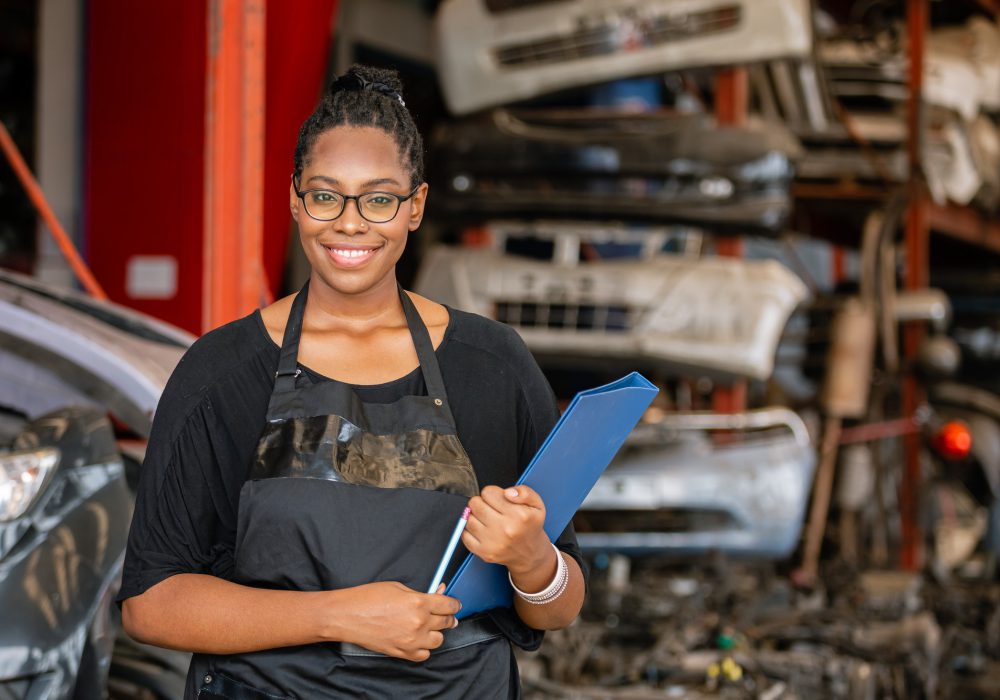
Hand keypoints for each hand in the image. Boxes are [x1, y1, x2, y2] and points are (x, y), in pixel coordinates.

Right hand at [326, 582, 459, 661]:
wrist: (347, 615)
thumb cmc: (368, 597)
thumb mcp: (398, 587)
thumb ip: (420, 593)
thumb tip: (437, 594)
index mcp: (418, 602)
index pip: (449, 605)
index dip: (454, 604)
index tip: (455, 604)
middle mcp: (418, 623)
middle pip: (446, 622)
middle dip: (447, 617)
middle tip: (444, 614)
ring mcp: (411, 640)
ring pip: (438, 640)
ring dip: (436, 633)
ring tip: (428, 626)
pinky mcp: (402, 652)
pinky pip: (424, 654)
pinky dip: (424, 648)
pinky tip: (418, 639)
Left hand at [462, 485, 551, 576]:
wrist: (530, 554)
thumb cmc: (530, 527)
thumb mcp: (537, 505)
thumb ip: (525, 492)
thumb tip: (507, 492)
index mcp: (519, 515)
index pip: (488, 492)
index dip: (492, 493)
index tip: (497, 499)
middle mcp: (506, 529)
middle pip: (475, 504)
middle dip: (481, 502)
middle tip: (490, 508)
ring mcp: (494, 543)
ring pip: (468, 518)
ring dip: (475, 516)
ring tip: (486, 519)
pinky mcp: (484, 552)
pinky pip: (464, 534)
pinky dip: (469, 530)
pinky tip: (481, 529)